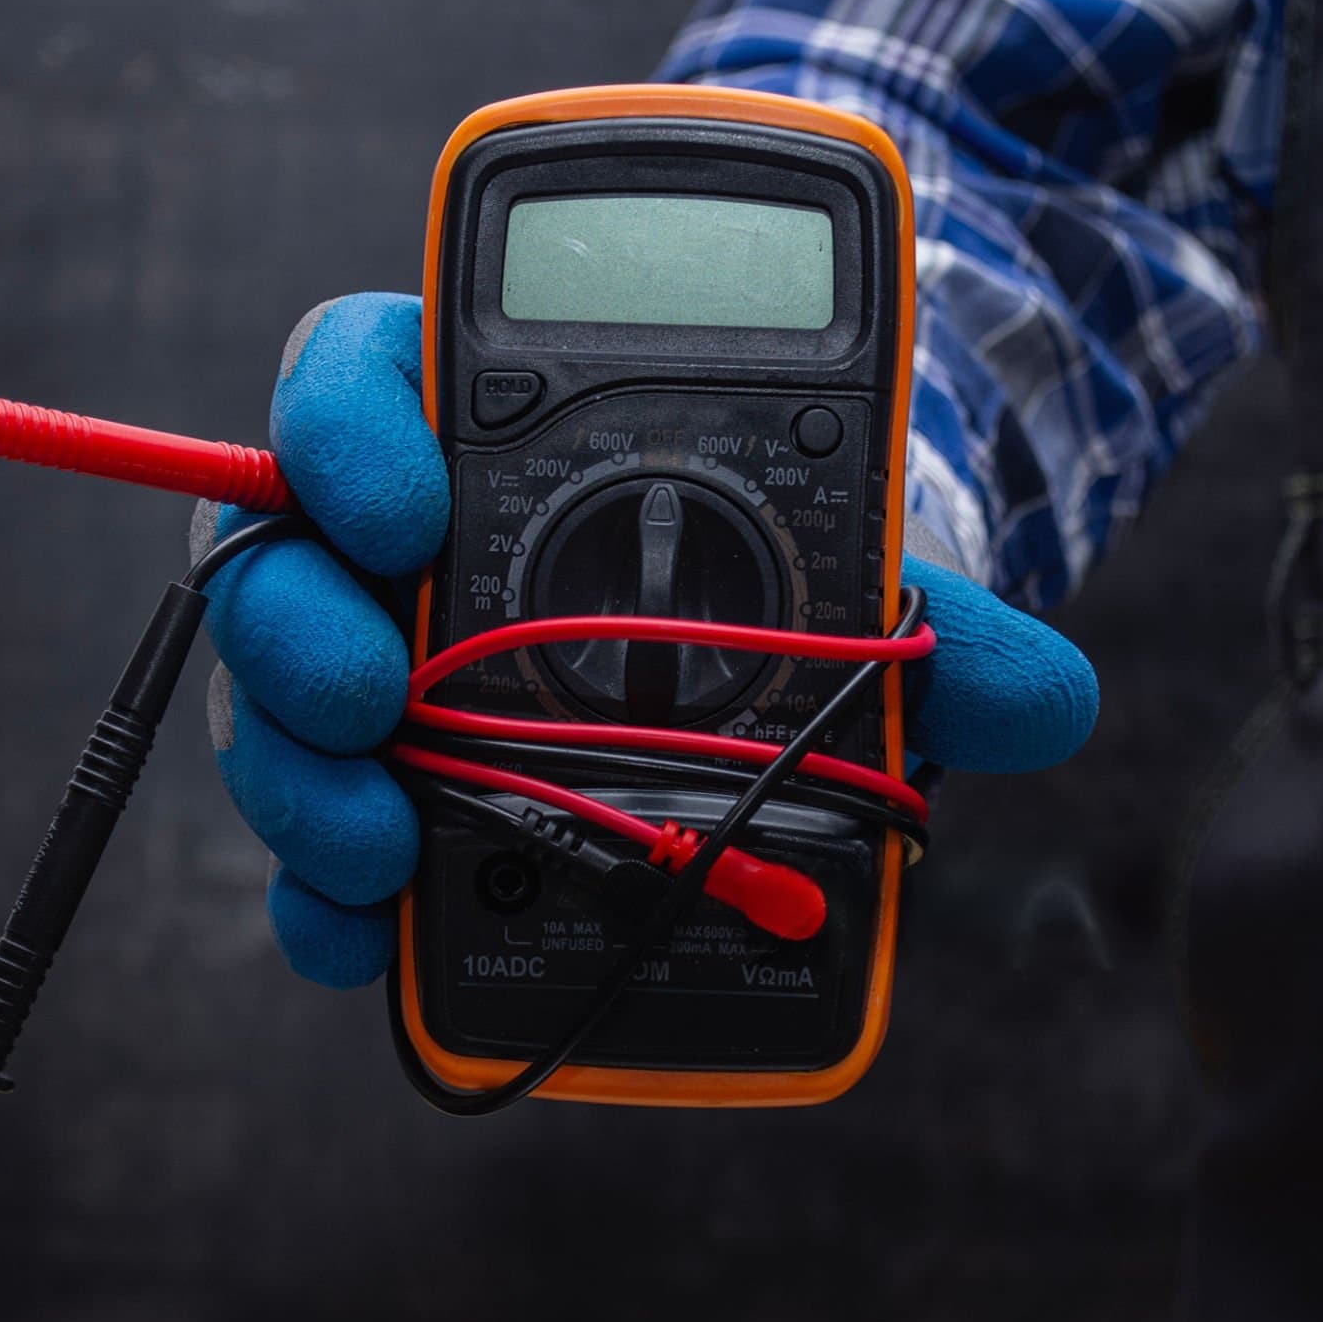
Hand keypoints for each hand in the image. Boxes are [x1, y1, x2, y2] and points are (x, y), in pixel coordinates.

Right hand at [194, 293, 1097, 988]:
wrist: (747, 687)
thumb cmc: (763, 588)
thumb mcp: (840, 581)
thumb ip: (926, 623)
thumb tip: (1043, 696)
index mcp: (475, 432)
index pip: (361, 383)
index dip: (344, 429)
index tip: (402, 503)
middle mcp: (395, 556)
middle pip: (282, 561)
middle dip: (302, 631)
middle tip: (373, 694)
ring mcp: (375, 681)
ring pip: (279, 712)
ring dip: (305, 783)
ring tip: (380, 847)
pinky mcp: (380, 801)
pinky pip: (319, 846)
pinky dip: (328, 900)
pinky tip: (370, 938)